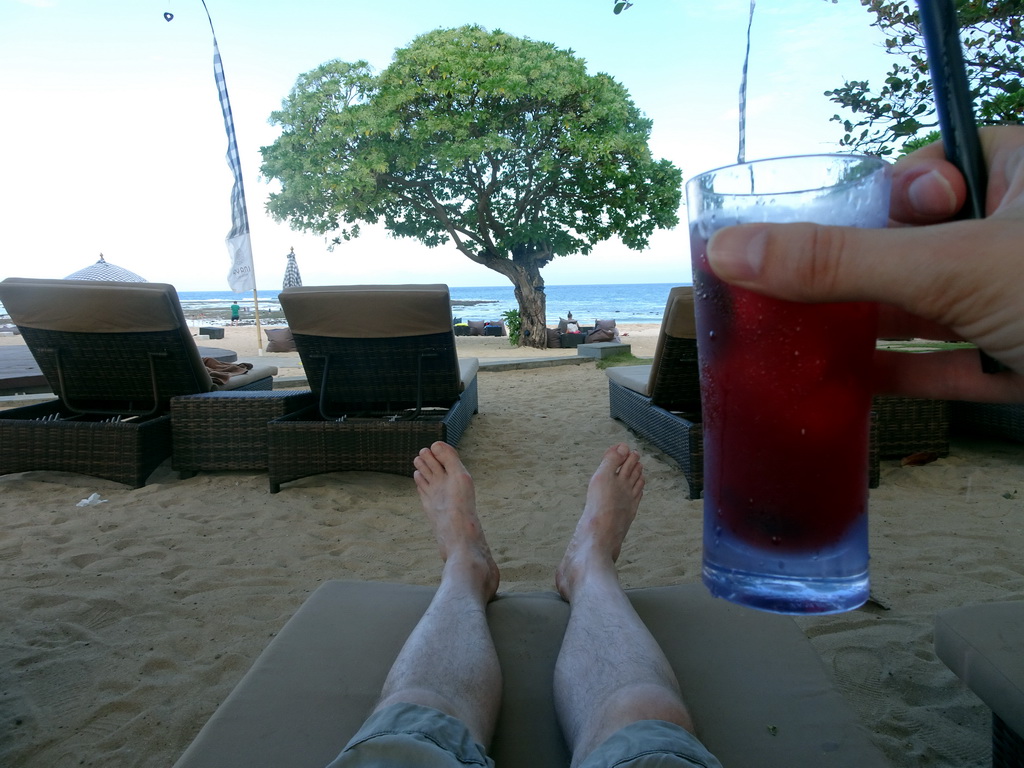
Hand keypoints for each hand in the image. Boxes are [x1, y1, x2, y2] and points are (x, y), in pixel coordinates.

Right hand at [705, 126, 1023, 402]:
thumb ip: (841, 260)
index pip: (931, 167)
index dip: (882, 190)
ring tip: (799, 329)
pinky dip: (899, 372)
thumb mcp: (953, 266)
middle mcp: (1014, 239)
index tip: (846, 218)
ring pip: (929, 308)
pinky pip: (947, 364)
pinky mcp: (1019, 366)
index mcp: (1021, 177)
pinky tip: (846, 378)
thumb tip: (731, 251)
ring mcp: (1018, 306)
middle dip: (854, 268)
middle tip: (794, 283)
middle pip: (915, 244)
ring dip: (866, 324)